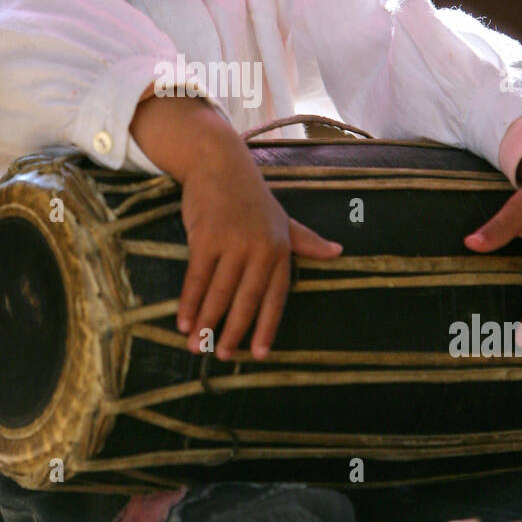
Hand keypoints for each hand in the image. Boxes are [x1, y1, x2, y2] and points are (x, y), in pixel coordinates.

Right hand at [176, 136, 342, 360]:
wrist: (219, 163)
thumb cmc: (250, 196)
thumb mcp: (282, 219)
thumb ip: (305, 240)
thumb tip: (338, 252)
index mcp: (280, 249)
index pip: (276, 296)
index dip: (267, 327)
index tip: (260, 354)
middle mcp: (260, 248)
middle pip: (247, 300)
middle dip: (233, 332)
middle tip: (222, 357)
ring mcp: (232, 243)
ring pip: (219, 293)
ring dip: (207, 323)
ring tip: (196, 347)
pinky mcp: (205, 238)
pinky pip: (196, 278)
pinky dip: (189, 303)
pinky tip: (184, 322)